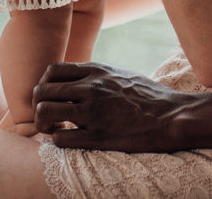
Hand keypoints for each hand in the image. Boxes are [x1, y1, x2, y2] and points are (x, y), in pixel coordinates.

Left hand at [33, 62, 200, 151]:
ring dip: (43, 124)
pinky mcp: (99, 137)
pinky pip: (61, 139)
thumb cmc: (150, 96)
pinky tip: (68, 141)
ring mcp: (94, 113)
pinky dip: (57, 141)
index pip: (52, 70)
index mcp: (97, 71)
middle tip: (48, 117)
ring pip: (45, 113)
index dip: (44, 84)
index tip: (51, 96)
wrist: (173, 116)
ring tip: (53, 130)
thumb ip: (96, 75)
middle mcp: (91, 88)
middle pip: (42, 91)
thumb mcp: (121, 74)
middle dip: (38, 105)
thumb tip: (76, 78)